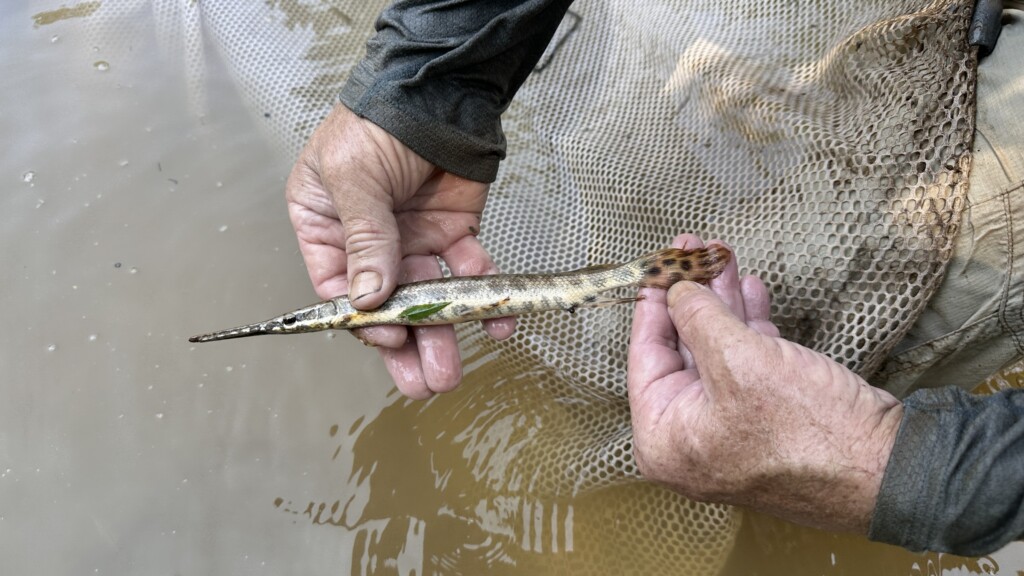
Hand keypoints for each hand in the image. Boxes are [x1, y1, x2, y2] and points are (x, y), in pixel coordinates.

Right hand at [286, 104, 514, 398]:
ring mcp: (414, 240)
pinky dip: (487, 295)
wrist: (439, 91)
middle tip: (422, 384)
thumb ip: (366, 239)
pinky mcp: (455, 234)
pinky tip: (499, 320)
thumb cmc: (377, 124)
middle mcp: (370, 241)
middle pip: (387, 305)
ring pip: (429, 298)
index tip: (388, 339)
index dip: (363, 321)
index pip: (339, 289)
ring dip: (443, 333)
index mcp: (328, 228)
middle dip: (406, 346)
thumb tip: (370, 301)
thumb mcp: (355, 179)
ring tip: (451, 371)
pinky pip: (470, 271)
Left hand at [627, 234, 903, 532]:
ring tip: (722, 255)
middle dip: (692, 294)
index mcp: (663, 439)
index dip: (654, 302)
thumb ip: (697, 318)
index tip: (658, 262)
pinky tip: (750, 290)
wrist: (887, 470)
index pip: (645, 356)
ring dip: (722, 302)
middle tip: (692, 247)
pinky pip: (745, 366)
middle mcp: (687, 440)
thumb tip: (676, 290)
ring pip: (715, 352)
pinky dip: (748, 327)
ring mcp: (726, 431)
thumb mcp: (738, 360)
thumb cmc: (805, 428)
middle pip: (680, 350)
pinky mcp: (764, 421)